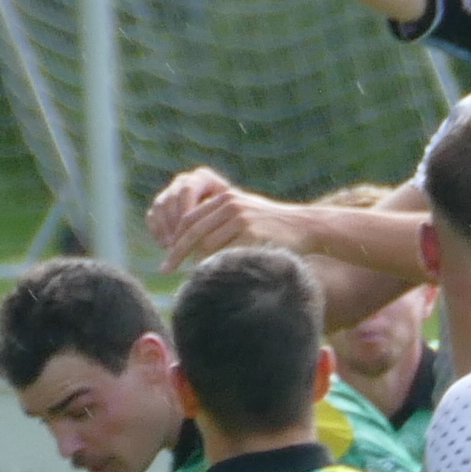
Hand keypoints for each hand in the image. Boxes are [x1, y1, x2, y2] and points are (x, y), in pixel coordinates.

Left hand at [149, 167, 270, 265]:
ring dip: (203, 262)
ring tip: (208, 273)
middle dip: (176, 252)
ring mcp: (240, 218)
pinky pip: (225, 253)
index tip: (167, 257)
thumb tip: (193, 246)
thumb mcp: (244, 215)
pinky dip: (219, 264)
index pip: (189, 219)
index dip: (176, 239)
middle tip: (164, 270)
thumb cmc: (273, 227)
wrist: (306, 226)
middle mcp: (230, 205)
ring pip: (207, 245)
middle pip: (192, 231)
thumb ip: (220, 223)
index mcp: (225, 198)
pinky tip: (223, 272)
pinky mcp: (251, 233)